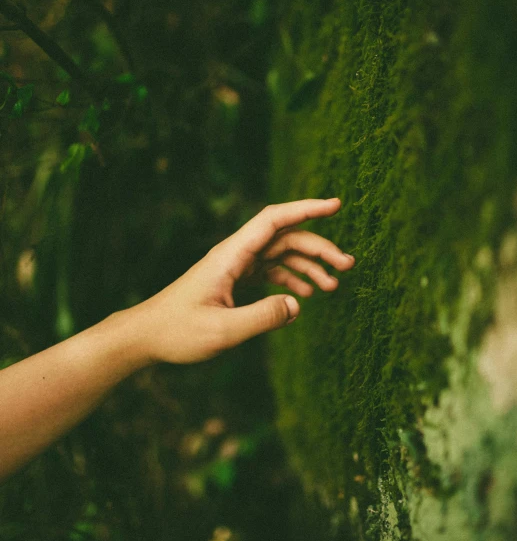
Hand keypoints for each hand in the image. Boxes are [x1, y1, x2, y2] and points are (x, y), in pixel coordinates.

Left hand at [128, 198, 354, 364]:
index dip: (306, 209)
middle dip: (319, 248)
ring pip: (280, 254)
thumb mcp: (222, 331)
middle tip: (348, 267)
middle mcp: (234, 254)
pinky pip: (269, 271)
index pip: (274, 220)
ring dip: (308, 266)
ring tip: (333, 287)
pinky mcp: (233, 280)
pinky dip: (290, 279)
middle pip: (285, 238)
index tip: (336, 205)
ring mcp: (234, 266)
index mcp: (230, 255)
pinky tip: (304, 296)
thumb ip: (262, 318)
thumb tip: (297, 305)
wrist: (146, 335)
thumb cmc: (177, 331)